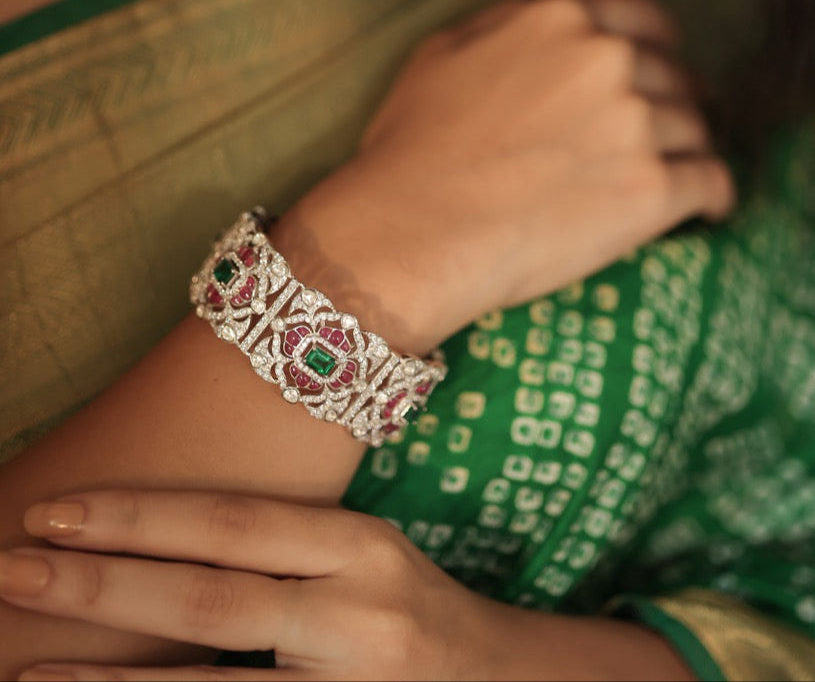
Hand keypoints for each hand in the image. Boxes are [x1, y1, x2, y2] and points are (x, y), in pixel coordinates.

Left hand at [2, 489, 502, 681]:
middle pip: (206, 601)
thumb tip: (151, 539)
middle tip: (14, 570)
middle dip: (102, 587)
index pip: (230, 524)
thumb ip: (276, 543)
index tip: (54, 513)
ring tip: (27, 668)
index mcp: (360, 546)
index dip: (138, 517)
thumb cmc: (410, 608)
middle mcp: (355, 614)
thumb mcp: (360, 551)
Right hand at [277, 0, 734, 350]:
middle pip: (675, 75)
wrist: (411, 231)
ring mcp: (636, 123)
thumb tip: (545, 15)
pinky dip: (710, 197)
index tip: (659, 72)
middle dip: (669, 103)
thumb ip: (505, 21)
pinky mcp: (653, 190)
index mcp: (561, 19)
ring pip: (696, 129)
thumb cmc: (411, 147)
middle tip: (654, 138)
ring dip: (683, 152)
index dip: (658, 48)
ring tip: (663, 181)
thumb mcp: (441, 53)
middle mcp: (608, 59)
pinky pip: (713, 183)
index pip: (645, 18)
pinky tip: (700, 209)